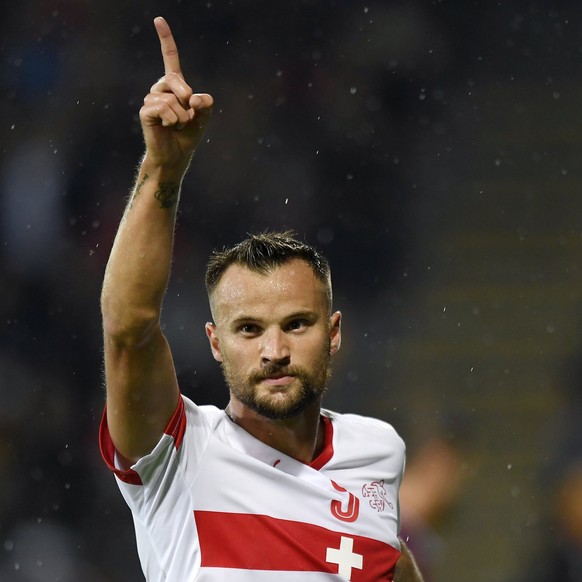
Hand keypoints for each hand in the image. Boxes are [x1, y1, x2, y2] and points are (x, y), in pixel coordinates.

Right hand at [139, 16, 212, 169]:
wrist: (175, 155)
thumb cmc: (188, 135)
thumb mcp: (203, 117)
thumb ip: (205, 104)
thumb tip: (195, 97)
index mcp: (174, 85)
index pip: (170, 59)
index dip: (166, 40)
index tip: (159, 19)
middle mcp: (160, 88)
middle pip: (178, 81)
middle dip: (187, 100)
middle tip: (186, 117)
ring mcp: (151, 98)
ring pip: (172, 101)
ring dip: (182, 117)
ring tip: (177, 126)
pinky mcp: (146, 111)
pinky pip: (163, 109)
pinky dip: (173, 120)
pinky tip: (169, 127)